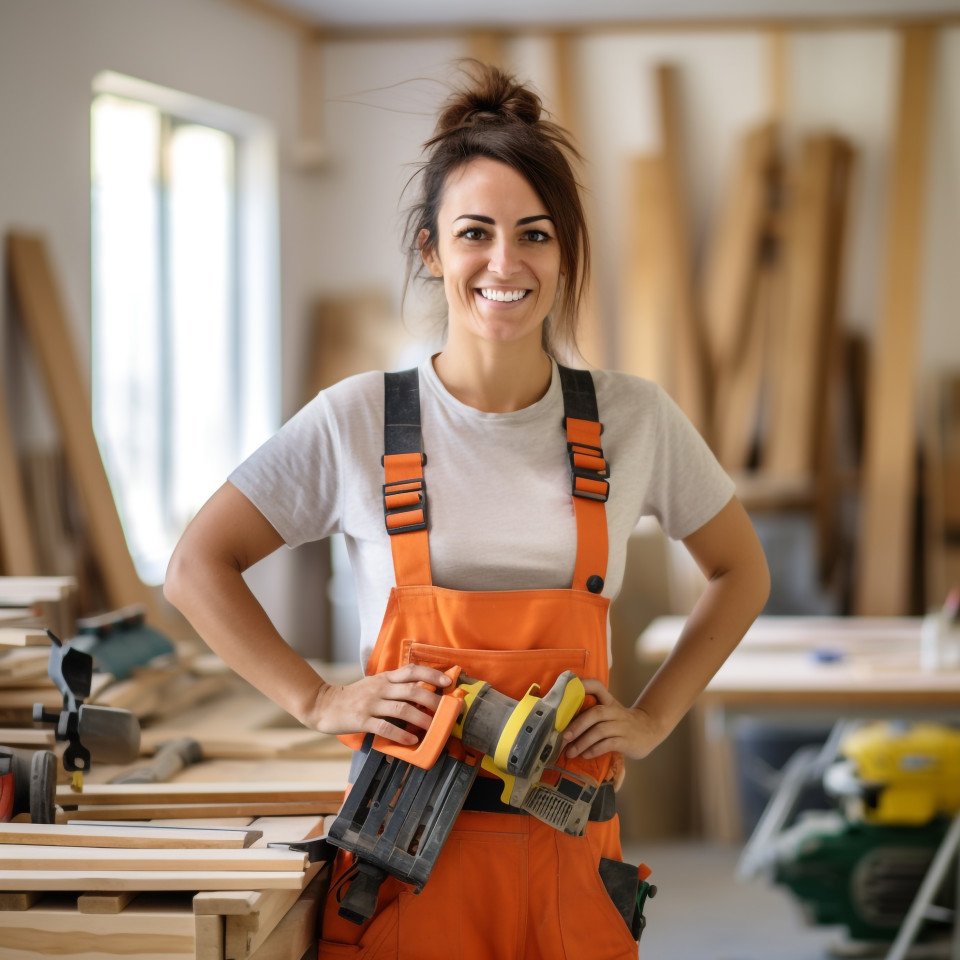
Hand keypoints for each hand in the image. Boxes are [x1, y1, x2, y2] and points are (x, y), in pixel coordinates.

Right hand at [308, 664, 451, 745]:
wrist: (324, 704)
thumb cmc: (353, 697)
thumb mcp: (375, 685)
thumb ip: (395, 686)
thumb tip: (421, 691)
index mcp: (385, 678)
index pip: (412, 670)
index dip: (431, 674)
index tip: (447, 681)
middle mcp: (380, 688)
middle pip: (411, 690)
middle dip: (432, 700)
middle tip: (446, 710)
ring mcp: (371, 704)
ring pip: (402, 709)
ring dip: (421, 719)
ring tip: (433, 728)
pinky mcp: (362, 720)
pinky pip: (385, 727)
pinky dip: (401, 734)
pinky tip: (411, 740)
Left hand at [561, 678, 664, 760]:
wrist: (650, 729)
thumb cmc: (622, 722)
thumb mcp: (610, 711)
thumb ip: (592, 713)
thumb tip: (563, 722)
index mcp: (609, 701)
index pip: (597, 687)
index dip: (584, 685)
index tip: (567, 688)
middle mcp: (615, 711)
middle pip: (595, 713)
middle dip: (577, 725)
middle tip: (563, 737)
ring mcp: (622, 726)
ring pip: (600, 731)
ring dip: (582, 742)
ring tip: (570, 752)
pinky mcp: (627, 741)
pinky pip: (608, 744)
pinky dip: (594, 750)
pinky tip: (585, 755)